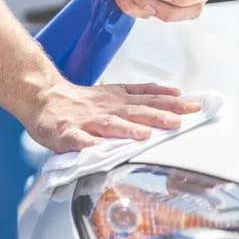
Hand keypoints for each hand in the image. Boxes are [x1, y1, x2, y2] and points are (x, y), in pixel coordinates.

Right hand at [24, 80, 200, 153]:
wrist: (43, 97)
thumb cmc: (82, 100)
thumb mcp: (116, 90)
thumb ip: (143, 92)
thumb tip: (174, 92)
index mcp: (119, 99)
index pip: (151, 100)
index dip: (173, 103)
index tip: (195, 106)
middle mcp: (107, 109)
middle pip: (135, 111)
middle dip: (158, 116)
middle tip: (179, 121)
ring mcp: (87, 121)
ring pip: (110, 124)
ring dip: (127, 129)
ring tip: (145, 135)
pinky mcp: (67, 133)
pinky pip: (78, 140)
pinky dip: (88, 144)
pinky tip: (98, 149)